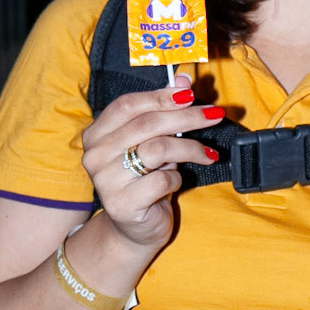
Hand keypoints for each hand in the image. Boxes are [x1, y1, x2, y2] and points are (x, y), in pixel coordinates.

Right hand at [80, 72, 224, 251]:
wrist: (134, 230)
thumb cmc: (144, 181)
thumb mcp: (154, 143)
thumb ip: (164, 111)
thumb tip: (185, 79)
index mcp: (97, 135)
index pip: (128, 105)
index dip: (161, 96)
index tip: (191, 94)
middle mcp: (95, 155)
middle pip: (147, 124)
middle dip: (187, 117)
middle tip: (214, 115)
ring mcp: (105, 181)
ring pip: (157, 149)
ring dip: (189, 148)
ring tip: (208, 153)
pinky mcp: (122, 204)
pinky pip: (161, 180)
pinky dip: (177, 179)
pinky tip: (179, 182)